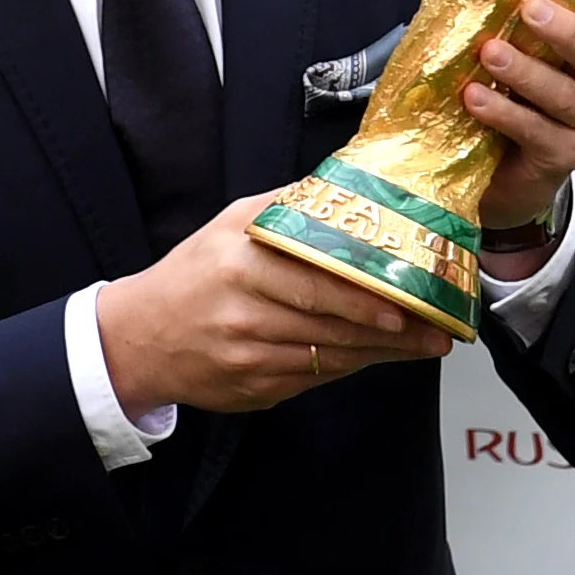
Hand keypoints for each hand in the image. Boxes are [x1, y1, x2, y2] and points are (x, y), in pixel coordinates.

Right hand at [97, 192, 452, 415]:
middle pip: (332, 325)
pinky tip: (373, 357)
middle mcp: (244, 312)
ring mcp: (248, 356)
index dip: (366, 295)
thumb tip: (348, 185)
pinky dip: (347, 367)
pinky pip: (312, 378)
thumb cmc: (193, 274)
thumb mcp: (230, 224)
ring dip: (380, 354)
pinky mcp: (252, 389)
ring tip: (422, 344)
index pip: (316, 280)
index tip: (407, 301)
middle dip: (392, 331)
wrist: (138, 337)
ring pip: (329, 356)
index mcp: (242, 263)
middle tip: (436, 329)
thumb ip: (287, 206)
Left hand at [431, 0, 574, 233]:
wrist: (500, 176)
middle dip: (565, 29)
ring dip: (525, 72)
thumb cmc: (501, 90)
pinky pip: (537, 133)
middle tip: (530, 8)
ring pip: (563, 94)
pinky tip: (474, 100)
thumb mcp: (486, 30)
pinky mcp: (564, 158)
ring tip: (488, 54)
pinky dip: (505, 114)